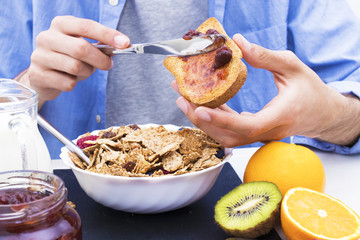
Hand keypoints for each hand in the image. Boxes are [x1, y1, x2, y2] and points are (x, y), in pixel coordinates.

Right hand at [17, 15, 129, 106]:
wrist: (42, 76)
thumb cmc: (68, 58)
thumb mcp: (82, 47)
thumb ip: (99, 45)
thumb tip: (122, 45)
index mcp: (61, 24)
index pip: (86, 26)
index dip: (107, 34)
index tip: (125, 43)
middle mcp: (47, 37)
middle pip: (81, 48)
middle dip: (100, 59)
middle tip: (108, 65)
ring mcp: (39, 56)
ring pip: (75, 67)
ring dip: (86, 73)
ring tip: (83, 72)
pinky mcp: (37, 75)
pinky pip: (67, 83)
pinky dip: (73, 84)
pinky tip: (67, 80)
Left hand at [174, 34, 359, 146]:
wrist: (323, 114)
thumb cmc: (311, 90)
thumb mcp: (293, 67)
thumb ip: (265, 57)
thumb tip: (238, 43)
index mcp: (279, 118)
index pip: (246, 126)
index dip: (221, 120)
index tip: (199, 110)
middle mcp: (267, 133)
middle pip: (228, 135)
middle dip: (201, 120)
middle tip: (181, 99)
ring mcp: (260, 137)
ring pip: (226, 137)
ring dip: (203, 122)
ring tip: (184, 101)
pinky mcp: (255, 135)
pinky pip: (230, 132)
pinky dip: (214, 119)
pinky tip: (202, 104)